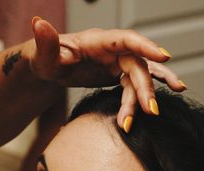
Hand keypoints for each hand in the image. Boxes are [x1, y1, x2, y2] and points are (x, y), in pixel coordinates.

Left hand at [27, 18, 185, 128]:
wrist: (48, 68)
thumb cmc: (45, 58)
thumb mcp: (43, 54)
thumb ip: (45, 42)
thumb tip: (38, 23)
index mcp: (99, 40)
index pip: (127, 39)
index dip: (146, 46)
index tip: (165, 56)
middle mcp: (113, 49)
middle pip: (137, 65)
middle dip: (145, 87)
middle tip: (151, 110)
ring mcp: (117, 61)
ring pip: (138, 78)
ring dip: (145, 96)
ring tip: (152, 114)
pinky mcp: (117, 74)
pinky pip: (133, 86)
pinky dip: (140, 98)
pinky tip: (150, 110)